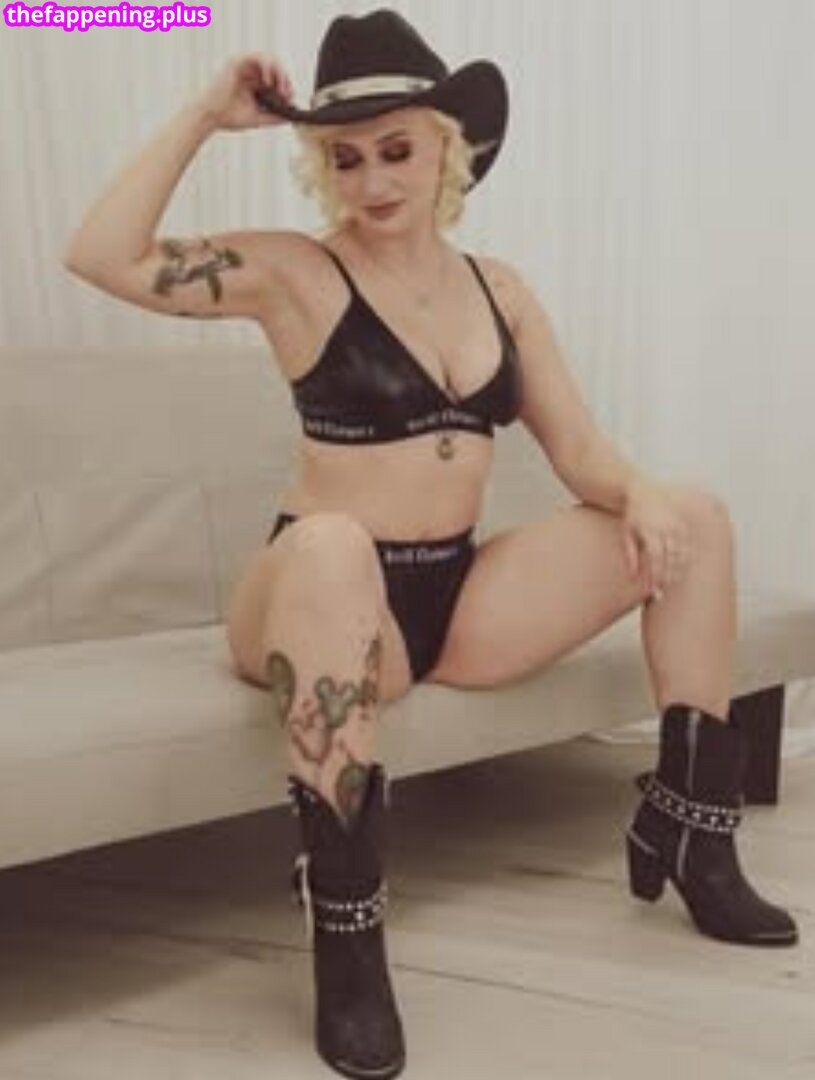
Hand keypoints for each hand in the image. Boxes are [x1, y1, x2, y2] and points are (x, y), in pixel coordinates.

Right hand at [196, 54, 294, 131]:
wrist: (210, 116)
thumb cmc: (229, 117)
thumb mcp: (258, 118)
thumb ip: (274, 117)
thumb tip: (291, 117)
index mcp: (254, 83)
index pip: (276, 78)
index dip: (286, 85)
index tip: (290, 99)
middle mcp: (249, 72)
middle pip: (275, 67)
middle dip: (285, 80)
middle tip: (287, 94)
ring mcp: (243, 66)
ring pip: (269, 60)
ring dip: (279, 73)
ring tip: (280, 89)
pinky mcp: (237, 62)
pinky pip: (258, 57)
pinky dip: (268, 67)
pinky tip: (269, 82)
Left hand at [622, 478, 692, 601]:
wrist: (640, 490)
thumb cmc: (631, 515)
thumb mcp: (627, 533)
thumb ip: (631, 554)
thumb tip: (632, 575)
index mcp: (649, 531)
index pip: (655, 560)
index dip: (655, 577)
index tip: (654, 591)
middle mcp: (664, 528)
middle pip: (669, 558)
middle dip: (667, 576)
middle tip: (663, 590)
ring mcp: (674, 524)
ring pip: (680, 551)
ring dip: (678, 567)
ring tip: (673, 580)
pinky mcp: (680, 521)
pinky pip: (686, 541)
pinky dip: (685, 554)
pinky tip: (682, 564)